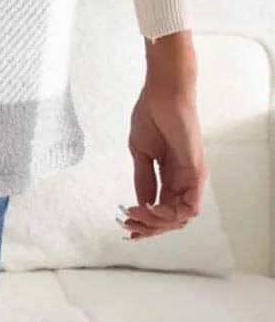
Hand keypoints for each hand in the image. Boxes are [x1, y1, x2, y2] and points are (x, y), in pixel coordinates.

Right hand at [120, 34, 207, 240]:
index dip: (146, 222)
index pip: (163, 210)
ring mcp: (192, 178)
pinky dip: (171, 215)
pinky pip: (190, 206)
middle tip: (129, 225)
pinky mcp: (196, 173)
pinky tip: (151, 209)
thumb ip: (144, 180)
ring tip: (137, 215)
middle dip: (150, 227)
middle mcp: (184, 182)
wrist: (161, 94)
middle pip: (172, 219)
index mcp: (171, 178)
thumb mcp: (142, 153)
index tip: (126, 224)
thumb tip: (141, 204)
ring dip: (158, 223)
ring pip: (181, 218)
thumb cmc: (151, 116)